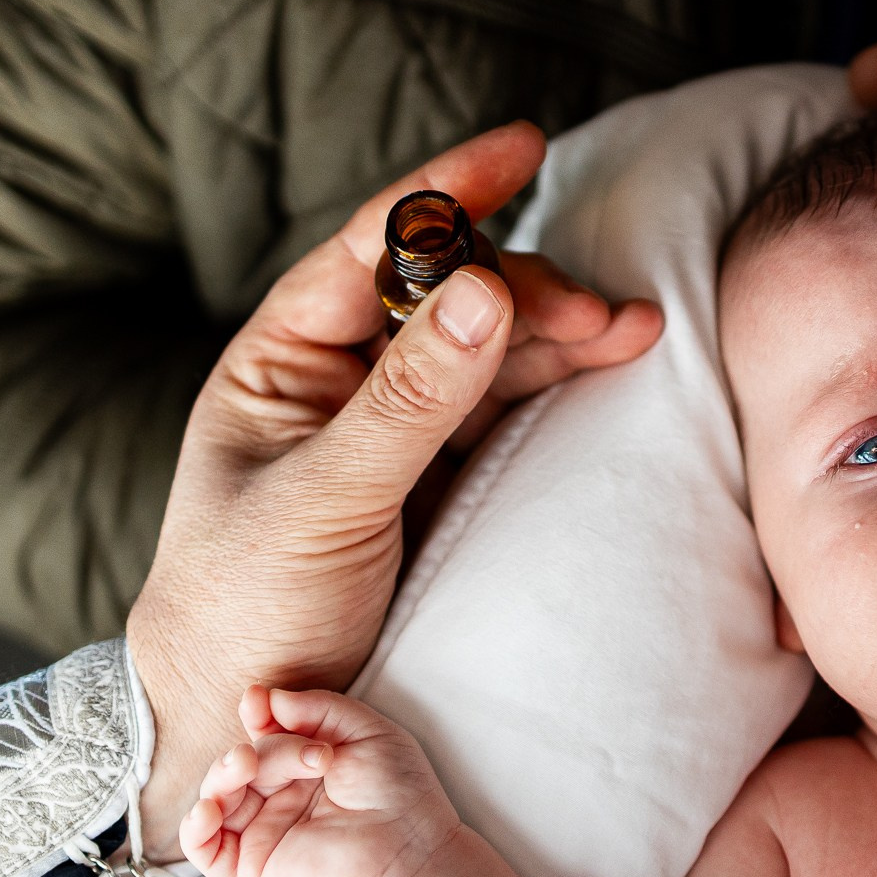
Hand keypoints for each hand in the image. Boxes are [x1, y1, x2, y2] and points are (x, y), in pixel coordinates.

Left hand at [127, 122, 663, 861]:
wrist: (248, 728)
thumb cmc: (244, 612)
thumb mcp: (321, 503)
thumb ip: (406, 404)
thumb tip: (484, 293)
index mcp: (282, 361)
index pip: (372, 247)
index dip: (448, 192)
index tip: (525, 147)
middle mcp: (340, 381)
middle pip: (449, 296)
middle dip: (528, 289)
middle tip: (601, 314)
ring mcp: (395, 430)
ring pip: (491, 352)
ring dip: (560, 336)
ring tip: (633, 334)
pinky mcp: (440, 482)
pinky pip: (508, 412)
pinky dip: (559, 388)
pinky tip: (607, 367)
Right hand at [181, 688, 460, 876]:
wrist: (410, 855)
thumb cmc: (400, 795)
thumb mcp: (367, 730)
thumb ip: (318, 707)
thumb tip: (266, 697)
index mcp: (308, 765)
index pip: (266, 733)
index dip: (257, 715)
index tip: (258, 700)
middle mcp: (283, 796)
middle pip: (245, 759)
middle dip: (268, 748)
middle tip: (315, 756)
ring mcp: (265, 830)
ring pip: (218, 794)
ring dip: (224, 772)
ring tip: (247, 763)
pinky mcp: (253, 865)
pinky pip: (203, 848)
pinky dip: (195, 827)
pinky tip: (209, 808)